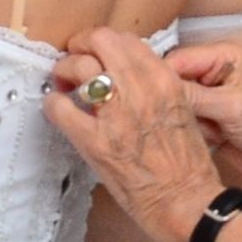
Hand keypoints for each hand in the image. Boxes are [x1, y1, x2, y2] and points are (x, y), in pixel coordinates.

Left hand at [43, 30, 224, 241]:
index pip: (127, 40)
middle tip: (73, 62)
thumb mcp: (180, 110)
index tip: (95, 55)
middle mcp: (142, 88)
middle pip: (100, 40)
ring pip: (79, 65)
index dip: (103, 44)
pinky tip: (58, 111)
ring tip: (64, 84)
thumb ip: (155, 88)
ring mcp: (117, 114)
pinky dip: (53, 104)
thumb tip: (125, 78)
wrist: (188, 201)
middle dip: (80, 47)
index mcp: (165, 80)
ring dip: (65, 71)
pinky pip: (60, 107)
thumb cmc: (187, 164)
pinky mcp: (96, 142)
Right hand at [163, 43, 241, 194]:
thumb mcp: (231, 107)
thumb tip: (154, 89)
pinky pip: (179, 119)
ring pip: (172, 102)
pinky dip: (188, 130)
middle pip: (170, 80)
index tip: (150, 101)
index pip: (176, 59)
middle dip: (176, 103)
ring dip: (184, 120)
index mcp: (222, 55)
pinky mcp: (202, 115)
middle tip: (191, 120)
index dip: (161, 79)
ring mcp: (204, 94)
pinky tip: (208, 138)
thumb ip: (193, 96)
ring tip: (209, 131)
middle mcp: (210, 69)